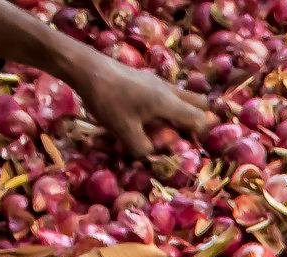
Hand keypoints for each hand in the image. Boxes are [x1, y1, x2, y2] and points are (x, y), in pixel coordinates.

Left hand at [71, 54, 213, 156]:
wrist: (87, 69)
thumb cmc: (107, 100)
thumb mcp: (123, 131)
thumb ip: (142, 148)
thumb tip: (152, 156)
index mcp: (167, 103)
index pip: (198, 118)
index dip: (198, 135)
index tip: (188, 146)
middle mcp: (168, 91)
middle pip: (198, 102)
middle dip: (199, 119)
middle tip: (186, 135)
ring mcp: (158, 83)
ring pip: (183, 97)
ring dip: (183, 112)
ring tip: (169, 127)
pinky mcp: (146, 80)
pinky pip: (168, 94)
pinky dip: (169, 105)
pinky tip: (151, 115)